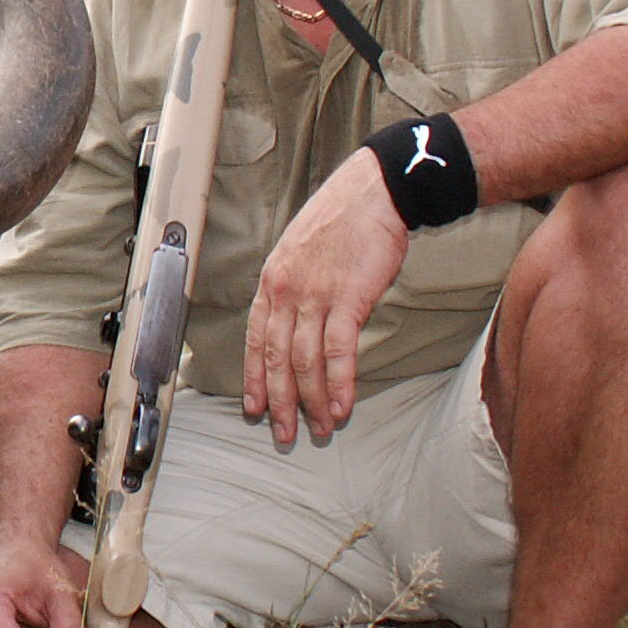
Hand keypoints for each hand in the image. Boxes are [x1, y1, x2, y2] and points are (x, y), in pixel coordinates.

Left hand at [244, 146, 407, 443]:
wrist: (374, 193)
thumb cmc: (342, 221)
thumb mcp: (301, 252)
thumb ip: (295, 289)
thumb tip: (298, 324)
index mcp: (271, 281)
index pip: (255, 340)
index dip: (254, 378)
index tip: (254, 408)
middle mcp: (285, 292)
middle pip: (277, 359)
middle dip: (279, 402)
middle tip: (284, 434)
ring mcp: (314, 296)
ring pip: (305, 362)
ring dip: (312, 401)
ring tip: (321, 428)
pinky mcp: (347, 299)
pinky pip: (337, 351)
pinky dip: (339, 384)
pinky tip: (342, 406)